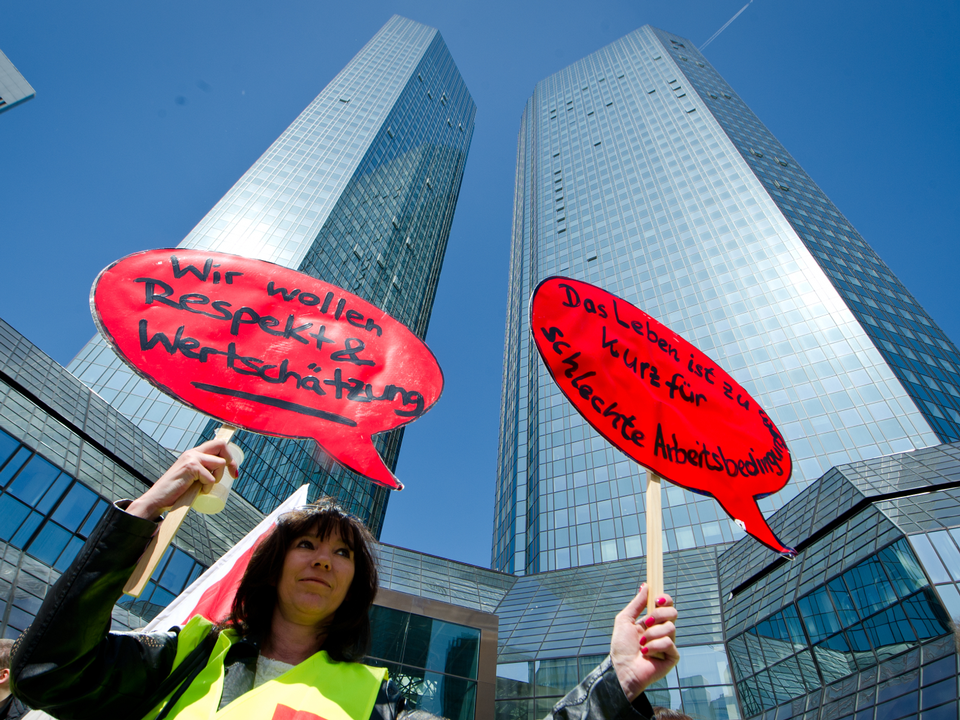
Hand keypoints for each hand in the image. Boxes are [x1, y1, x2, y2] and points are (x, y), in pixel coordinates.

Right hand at [126, 439, 237, 518]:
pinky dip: (208, 487)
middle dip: (230, 461)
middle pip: (221, 445)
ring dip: (217, 478)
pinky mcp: (190, 467)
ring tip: (204, 487)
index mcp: (194, 453)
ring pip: (220, 463)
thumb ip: (201, 471)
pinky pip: (211, 478)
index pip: (217, 444)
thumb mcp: (192, 477)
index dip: (230, 456)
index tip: (234, 471)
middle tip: (232, 476)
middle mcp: (193, 452)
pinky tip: (198, 491)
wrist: (157, 499)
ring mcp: (191, 458)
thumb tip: (223, 472)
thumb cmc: (176, 491)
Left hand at [610, 584, 678, 701]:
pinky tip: (646, 654)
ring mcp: (668, 643)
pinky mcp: (672, 656)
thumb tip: (645, 585)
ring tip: (641, 644)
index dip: (665, 599)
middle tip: (647, 622)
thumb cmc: (621, 647)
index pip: (666, 605)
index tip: (657, 599)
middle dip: (659, 615)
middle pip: (673, 613)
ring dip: (652, 635)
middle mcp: (662, 630)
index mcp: (652, 621)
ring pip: (671, 628)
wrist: (622, 669)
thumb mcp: (625, 620)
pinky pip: (669, 643)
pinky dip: (654, 647)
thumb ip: (637, 603)